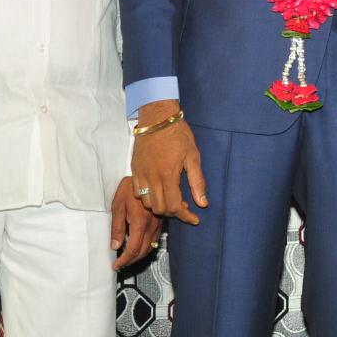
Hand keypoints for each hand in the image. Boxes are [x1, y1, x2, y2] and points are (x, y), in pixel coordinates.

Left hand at [110, 177, 162, 269]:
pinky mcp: (162, 221)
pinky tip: (139, 245)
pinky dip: (147, 247)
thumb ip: (116, 227)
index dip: (124, 260)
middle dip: (131, 261)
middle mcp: (152, 225)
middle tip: (120, 264)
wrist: (148, 175)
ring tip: (128, 257)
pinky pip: (156, 239)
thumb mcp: (117, 206)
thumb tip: (114, 246)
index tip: (116, 266)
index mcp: (139, 222)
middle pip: (143, 251)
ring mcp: (158, 223)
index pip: (133, 249)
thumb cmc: (129, 189)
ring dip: (139, 255)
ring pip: (151, 247)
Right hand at [130, 99, 206, 224]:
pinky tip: (158, 191)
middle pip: (159, 209)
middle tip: (184, 206)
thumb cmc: (178, 134)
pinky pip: (137, 193)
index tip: (194, 218)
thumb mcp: (193, 156)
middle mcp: (152, 177)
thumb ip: (197, 181)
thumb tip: (203, 203)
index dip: (185, 216)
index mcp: (168, 175)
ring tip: (171, 198)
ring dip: (159, 206)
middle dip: (173, 212)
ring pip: (147, 203)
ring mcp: (140, 174)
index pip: (174, 206)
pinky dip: (147, 198)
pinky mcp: (134, 170)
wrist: (157, 118)